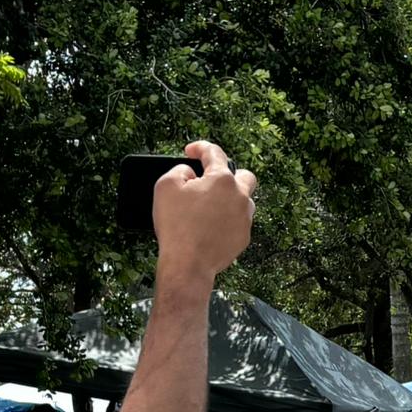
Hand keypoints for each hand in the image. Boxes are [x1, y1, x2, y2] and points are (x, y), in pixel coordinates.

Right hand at [153, 140, 258, 278]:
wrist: (188, 264)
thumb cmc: (176, 225)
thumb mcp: (166, 186)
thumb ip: (180, 170)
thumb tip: (191, 174)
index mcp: (222, 180)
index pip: (214, 153)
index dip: (200, 148)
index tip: (191, 151)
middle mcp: (240, 196)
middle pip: (243, 175)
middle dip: (228, 173)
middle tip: (210, 179)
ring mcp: (245, 218)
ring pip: (243, 200)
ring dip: (228, 198)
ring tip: (208, 204)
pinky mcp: (243, 237)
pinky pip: (238, 221)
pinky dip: (227, 218)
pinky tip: (211, 224)